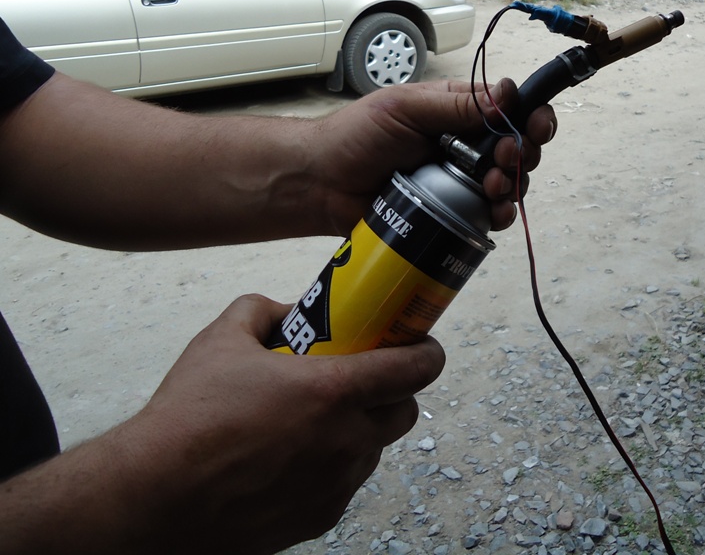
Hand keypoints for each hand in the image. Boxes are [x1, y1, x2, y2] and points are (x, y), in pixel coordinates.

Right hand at [0, 295, 444, 554]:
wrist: (153, 499)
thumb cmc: (189, 419)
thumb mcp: (221, 340)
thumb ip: (261, 310)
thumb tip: (284, 311)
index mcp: (334, 392)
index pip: (415, 369)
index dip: (426, 353)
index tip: (420, 345)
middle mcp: (346, 441)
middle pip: (405, 412)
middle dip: (393, 392)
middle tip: (362, 379)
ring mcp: (336, 484)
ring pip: (374, 450)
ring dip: (361, 430)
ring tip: (316, 419)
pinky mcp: (319, 517)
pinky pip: (344, 484)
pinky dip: (333, 466)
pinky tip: (292, 456)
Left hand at [315, 78, 556, 232]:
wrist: (321, 184)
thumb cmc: (356, 136)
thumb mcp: (406, 110)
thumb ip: (457, 105)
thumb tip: (510, 94)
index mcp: (458, 111)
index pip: (510, 109)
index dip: (531, 116)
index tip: (535, 126)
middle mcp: (465, 144)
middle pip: (517, 147)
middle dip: (522, 153)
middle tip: (502, 159)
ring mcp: (460, 180)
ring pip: (508, 182)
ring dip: (513, 183)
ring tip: (493, 187)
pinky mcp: (451, 212)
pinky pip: (488, 215)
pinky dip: (500, 214)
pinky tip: (496, 213)